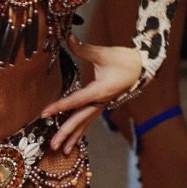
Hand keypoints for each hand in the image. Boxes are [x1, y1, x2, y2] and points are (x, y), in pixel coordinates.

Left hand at [41, 34, 142, 153]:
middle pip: (80, 119)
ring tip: (62, 151)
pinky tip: (74, 142)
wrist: (143, 67)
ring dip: (73, 137)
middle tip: (53, 145)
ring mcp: (102, 105)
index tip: (44, 113)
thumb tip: (67, 36)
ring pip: (85, 124)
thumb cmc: (124, 59)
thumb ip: (83, 48)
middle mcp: (101, 102)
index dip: (59, 106)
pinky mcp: (103, 105)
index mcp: (100, 90)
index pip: (76, 100)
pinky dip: (81, 131)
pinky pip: (89, 121)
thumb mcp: (104, 53)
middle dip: (66, 132)